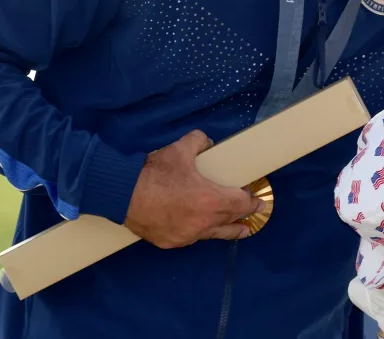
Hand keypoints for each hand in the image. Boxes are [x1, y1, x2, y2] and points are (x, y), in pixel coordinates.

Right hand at [123, 130, 265, 247]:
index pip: (241, 204)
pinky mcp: (171, 242)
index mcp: (211, 200)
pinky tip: (200, 228)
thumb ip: (199, 142)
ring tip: (239, 229)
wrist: (123, 194)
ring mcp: (186, 236)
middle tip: (252, 217)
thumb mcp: (180, 149)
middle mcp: (203, 223)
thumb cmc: (154, 173)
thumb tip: (207, 143)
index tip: (260, 202)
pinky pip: (191, 238)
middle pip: (231, 223)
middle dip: (244, 219)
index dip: (252, 202)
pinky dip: (199, 232)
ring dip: (226, 230)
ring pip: (213, 235)